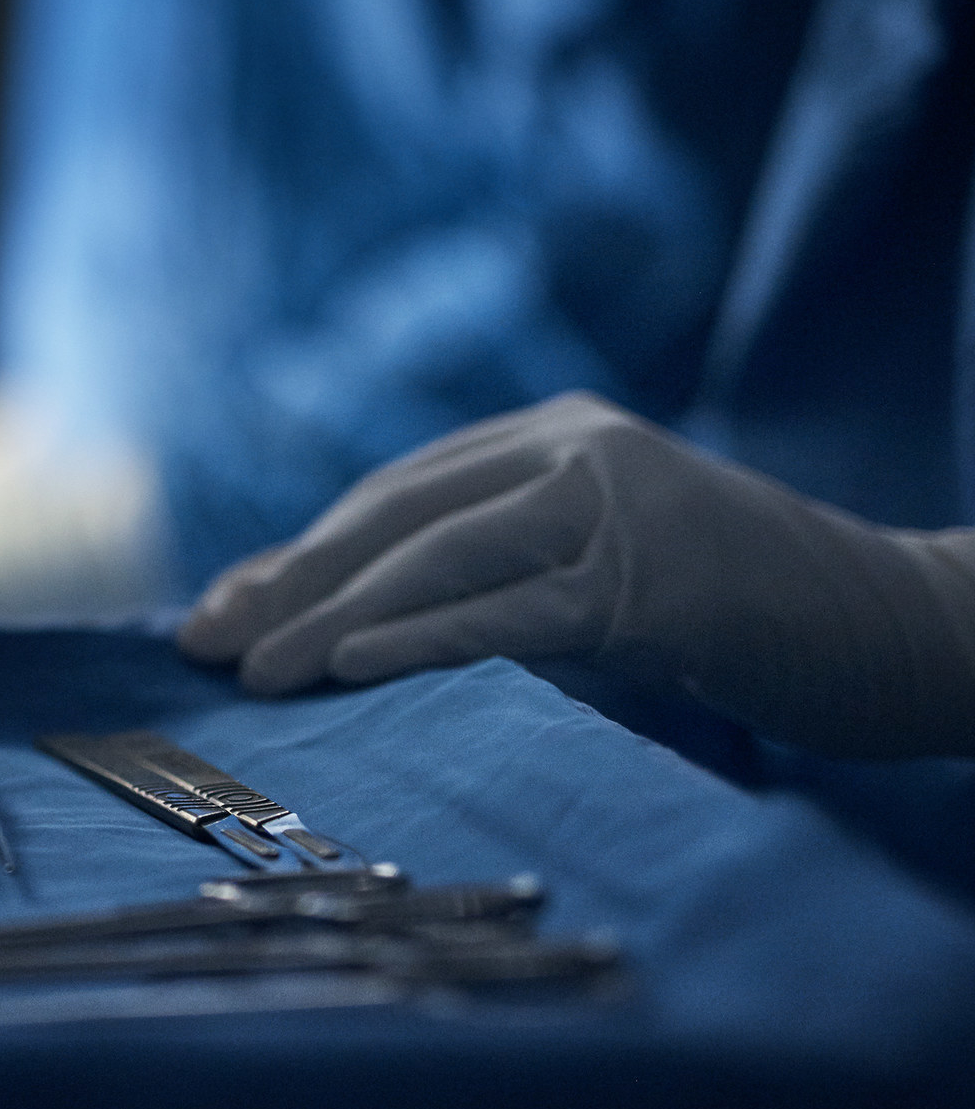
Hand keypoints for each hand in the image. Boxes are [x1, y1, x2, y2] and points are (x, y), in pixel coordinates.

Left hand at [176, 392, 974, 757]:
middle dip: (290, 582)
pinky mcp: (656, 580)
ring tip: (256, 671)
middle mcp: (576, 448)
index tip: (219, 611)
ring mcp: (618, 505)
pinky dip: (426, 637)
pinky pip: (515, 608)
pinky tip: (353, 666)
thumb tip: (346, 635)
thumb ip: (494, 583)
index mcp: (553, 436)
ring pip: (439, 555)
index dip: (299, 555)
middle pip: (396, 515)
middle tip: (204, 642)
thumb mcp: (597, 584)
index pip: (392, 496)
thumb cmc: (744, 622)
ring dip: (334, 618)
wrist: (905, 628)